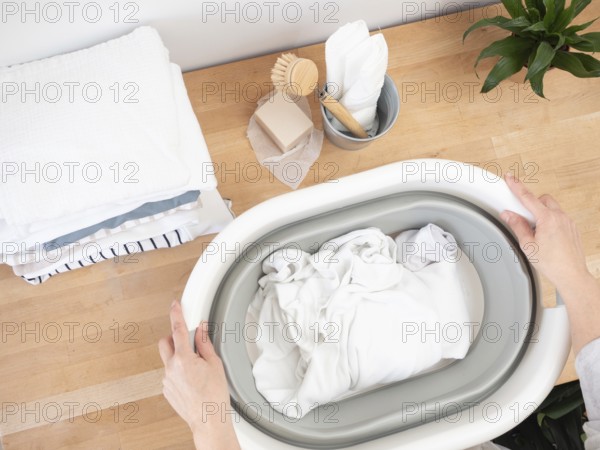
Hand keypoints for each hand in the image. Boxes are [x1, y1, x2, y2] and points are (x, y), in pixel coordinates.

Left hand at [158, 301, 239, 449]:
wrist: (208, 419)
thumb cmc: (214, 394)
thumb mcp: (215, 364)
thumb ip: (205, 344)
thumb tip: (201, 329)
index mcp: (184, 358)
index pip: (177, 330)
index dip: (176, 314)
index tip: (175, 305)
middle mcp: (171, 368)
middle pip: (164, 342)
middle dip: (174, 338)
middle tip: (187, 341)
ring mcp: (166, 380)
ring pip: (167, 359)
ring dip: (177, 356)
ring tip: (194, 367)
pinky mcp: (166, 389)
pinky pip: (169, 373)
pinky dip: (178, 371)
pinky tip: (191, 380)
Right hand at [501, 173, 589, 291]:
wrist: (572, 275)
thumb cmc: (552, 263)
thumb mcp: (528, 245)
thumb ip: (517, 226)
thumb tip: (508, 215)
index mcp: (548, 219)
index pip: (528, 198)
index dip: (516, 186)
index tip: (510, 178)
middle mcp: (560, 217)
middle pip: (542, 199)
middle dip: (532, 204)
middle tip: (523, 218)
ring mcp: (568, 222)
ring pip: (551, 208)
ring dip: (541, 213)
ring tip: (535, 232)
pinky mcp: (572, 228)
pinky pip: (559, 217)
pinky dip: (550, 221)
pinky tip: (546, 237)